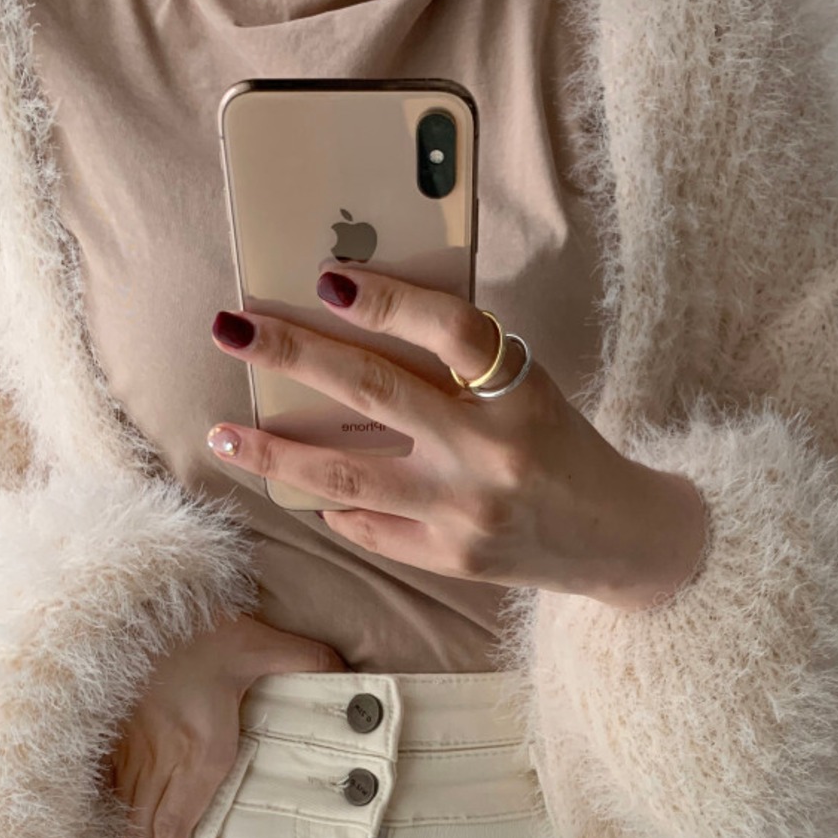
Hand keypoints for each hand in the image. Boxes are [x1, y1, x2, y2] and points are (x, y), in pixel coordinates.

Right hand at [109, 613, 348, 837]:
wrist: (136, 601)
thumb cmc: (200, 626)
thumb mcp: (263, 642)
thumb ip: (308, 661)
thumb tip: (354, 674)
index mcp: (201, 749)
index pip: (178, 820)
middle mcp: (162, 758)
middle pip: (144, 826)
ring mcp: (128, 747)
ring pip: (120, 808)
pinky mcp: (105, 731)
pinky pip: (97, 781)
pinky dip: (96, 805)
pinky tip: (87, 825)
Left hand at [206, 264, 707, 610]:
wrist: (613, 537)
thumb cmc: (559, 445)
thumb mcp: (529, 389)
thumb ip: (463, 366)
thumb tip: (356, 326)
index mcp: (519, 394)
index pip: (452, 331)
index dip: (390, 300)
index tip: (328, 279)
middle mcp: (489, 453)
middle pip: (373, 393)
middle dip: (292, 356)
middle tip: (233, 329)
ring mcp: (463, 513)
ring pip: (343, 477)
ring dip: (272, 451)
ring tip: (224, 431)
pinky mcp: (449, 559)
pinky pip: (367, 526)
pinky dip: (331, 504)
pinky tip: (303, 487)